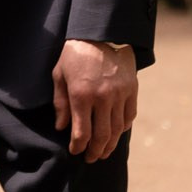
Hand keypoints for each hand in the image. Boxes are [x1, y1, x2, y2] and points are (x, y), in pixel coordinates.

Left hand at [52, 39, 137, 161]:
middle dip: (96, 151)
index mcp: (81, 95)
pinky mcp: (132, 89)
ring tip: (104, 152)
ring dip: (110, 144)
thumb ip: (61, 103)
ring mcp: (120, 94)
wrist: (102, 32)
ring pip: (117, 130)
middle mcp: (102, 98)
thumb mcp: (60, 75)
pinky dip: (123, 128)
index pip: (81, 133)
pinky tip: (116, 133)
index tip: (75, 151)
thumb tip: (62, 127)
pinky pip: (129, 116)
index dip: (78, 147)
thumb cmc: (75, 54)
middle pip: (102, 136)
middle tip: (91, 158)